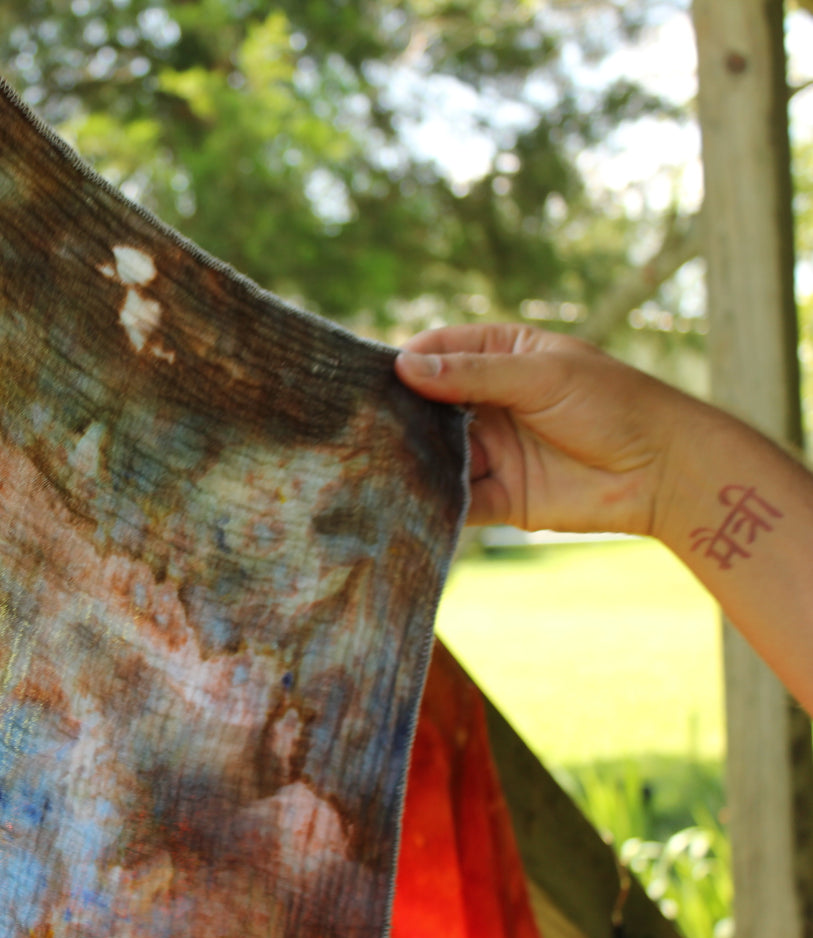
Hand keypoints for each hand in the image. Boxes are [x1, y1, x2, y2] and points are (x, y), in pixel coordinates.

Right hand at [393, 323, 706, 536]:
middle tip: (358, 423)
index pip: (437, 352)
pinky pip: (454, 497)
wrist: (664, 472)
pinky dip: (431, 500)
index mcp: (501, 356)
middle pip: (426, 405)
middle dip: (397, 414)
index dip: (404, 363)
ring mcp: (491, 450)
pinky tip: (405, 499)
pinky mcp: (498, 496)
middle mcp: (488, 402)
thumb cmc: (613, 405)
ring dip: (409, 458)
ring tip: (373, 463)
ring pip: (433, 452)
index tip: (372, 377)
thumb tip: (404, 366)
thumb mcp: (541, 376)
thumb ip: (473, 374)